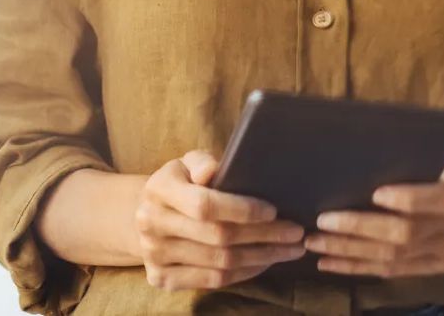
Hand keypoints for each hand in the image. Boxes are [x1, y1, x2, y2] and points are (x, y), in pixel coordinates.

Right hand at [134, 149, 307, 290]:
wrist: (146, 213)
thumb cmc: (180, 183)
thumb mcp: (187, 163)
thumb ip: (202, 163)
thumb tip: (213, 170)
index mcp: (158, 189)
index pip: (204, 205)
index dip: (242, 209)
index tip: (273, 210)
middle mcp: (151, 224)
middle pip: (218, 237)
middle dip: (263, 236)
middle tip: (296, 233)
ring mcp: (154, 255)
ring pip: (219, 263)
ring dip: (261, 257)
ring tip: (289, 249)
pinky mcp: (161, 279)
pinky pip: (212, 281)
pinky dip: (244, 273)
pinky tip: (264, 263)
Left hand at [302, 157, 443, 277]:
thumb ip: (420, 164)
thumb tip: (369, 154)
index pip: (431, 200)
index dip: (405, 199)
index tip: (374, 192)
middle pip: (403, 235)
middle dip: (359, 229)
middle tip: (322, 221)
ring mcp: (442, 253)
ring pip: (392, 258)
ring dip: (350, 253)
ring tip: (315, 245)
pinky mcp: (434, 268)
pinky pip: (393, 272)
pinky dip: (359, 269)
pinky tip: (331, 264)